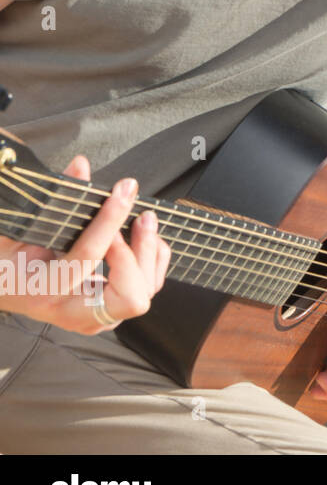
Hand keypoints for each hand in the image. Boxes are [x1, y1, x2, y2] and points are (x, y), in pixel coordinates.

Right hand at [0, 155, 169, 334]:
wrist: (6, 289)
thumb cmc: (12, 259)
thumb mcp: (23, 230)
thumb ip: (53, 200)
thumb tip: (81, 165)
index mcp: (43, 290)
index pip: (87, 256)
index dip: (110, 220)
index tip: (123, 191)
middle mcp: (72, 312)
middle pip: (130, 296)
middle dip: (140, 253)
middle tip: (139, 217)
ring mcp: (95, 319)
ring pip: (144, 293)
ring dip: (150, 251)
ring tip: (143, 219)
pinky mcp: (111, 313)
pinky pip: (149, 288)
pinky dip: (154, 260)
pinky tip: (143, 237)